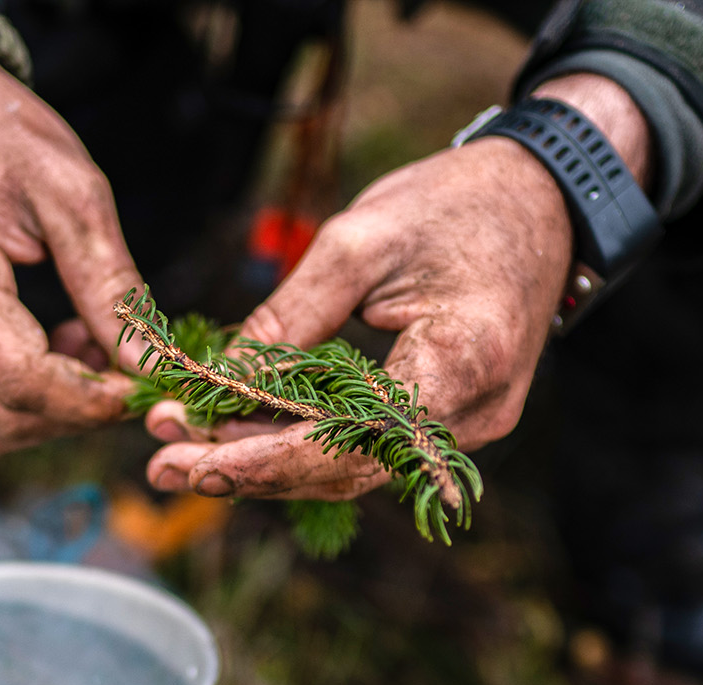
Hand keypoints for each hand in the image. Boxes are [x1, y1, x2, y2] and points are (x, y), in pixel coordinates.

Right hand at [0, 2, 142, 458]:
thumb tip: (153, 369)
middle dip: (73, 413)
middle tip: (124, 368)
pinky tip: (47, 348)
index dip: (89, 402)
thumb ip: (112, 288)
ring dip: (43, 415)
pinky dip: (10, 400)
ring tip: (85, 351)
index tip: (140, 384)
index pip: (19, 382)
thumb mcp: (72, 192)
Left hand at [144, 74, 652, 499]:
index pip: (350, 442)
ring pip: (349, 467)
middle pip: (344, 471)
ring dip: (265, 462)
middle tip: (161, 465)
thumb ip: (291, 318)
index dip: (265, 461)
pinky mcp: (446, 418)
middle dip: (248, 470)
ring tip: (178, 452)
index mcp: (460, 364)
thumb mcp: (359, 241)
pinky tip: (233, 436)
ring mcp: (463, 424)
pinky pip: (363, 446)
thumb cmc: (457, 204)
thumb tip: (220, 381)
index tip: (192, 459)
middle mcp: (471, 415)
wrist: (541, 196)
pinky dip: (298, 443)